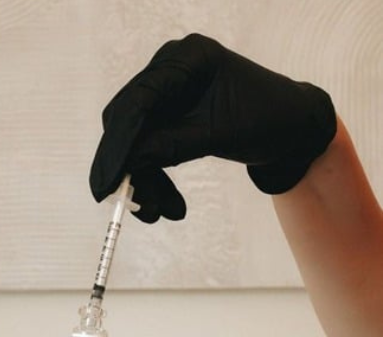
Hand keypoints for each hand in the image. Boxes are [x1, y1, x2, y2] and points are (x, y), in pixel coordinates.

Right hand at [90, 34, 336, 221]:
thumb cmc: (266, 121)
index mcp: (187, 59)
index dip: (119, 145)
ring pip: (138, 142)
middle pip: (130, 123)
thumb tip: (127, 165)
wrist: (291, 129)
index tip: (108, 184)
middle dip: (131, 168)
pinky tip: (164, 205)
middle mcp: (171, 70)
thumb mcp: (216, 135)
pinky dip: (155, 176)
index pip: (139, 103)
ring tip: (157, 214)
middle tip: (133, 206)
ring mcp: (168, 93)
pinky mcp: (170, 115)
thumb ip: (170, 145)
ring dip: (145, 180)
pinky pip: (150, 148)